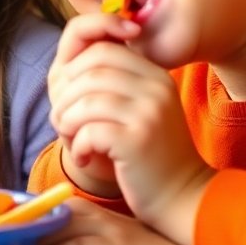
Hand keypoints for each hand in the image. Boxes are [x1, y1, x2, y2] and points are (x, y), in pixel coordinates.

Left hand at [50, 13, 213, 244]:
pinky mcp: (138, 141)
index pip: (102, 47)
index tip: (70, 98)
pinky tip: (85, 157)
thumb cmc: (149, 156)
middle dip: (64, 95)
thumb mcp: (138, 110)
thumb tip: (68, 62)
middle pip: (89, 69)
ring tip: (72, 140)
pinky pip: (89, 130)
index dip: (73, 68)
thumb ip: (114, 83)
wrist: (183, 197)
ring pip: (85, 99)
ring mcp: (149, 113)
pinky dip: (78, 145)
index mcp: (155, 75)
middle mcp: (156, 87)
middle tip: (63, 121)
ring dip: (67, 122)